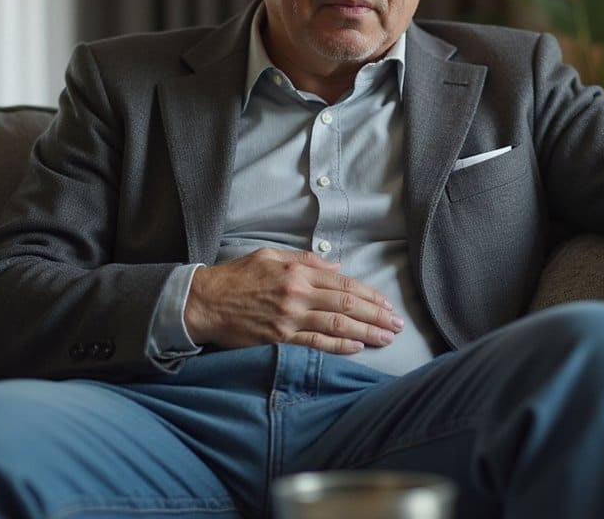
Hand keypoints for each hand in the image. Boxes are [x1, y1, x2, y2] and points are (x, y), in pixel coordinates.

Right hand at [184, 247, 403, 353]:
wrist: (205, 301)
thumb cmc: (237, 277)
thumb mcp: (271, 256)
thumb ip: (305, 261)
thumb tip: (335, 267)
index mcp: (298, 272)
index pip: (343, 283)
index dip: (369, 294)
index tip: (387, 304)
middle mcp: (297, 294)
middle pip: (347, 304)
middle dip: (376, 315)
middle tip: (398, 324)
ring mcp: (289, 318)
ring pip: (337, 324)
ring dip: (367, 331)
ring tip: (387, 337)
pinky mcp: (279, 338)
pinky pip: (315, 343)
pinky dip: (339, 346)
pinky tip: (358, 347)